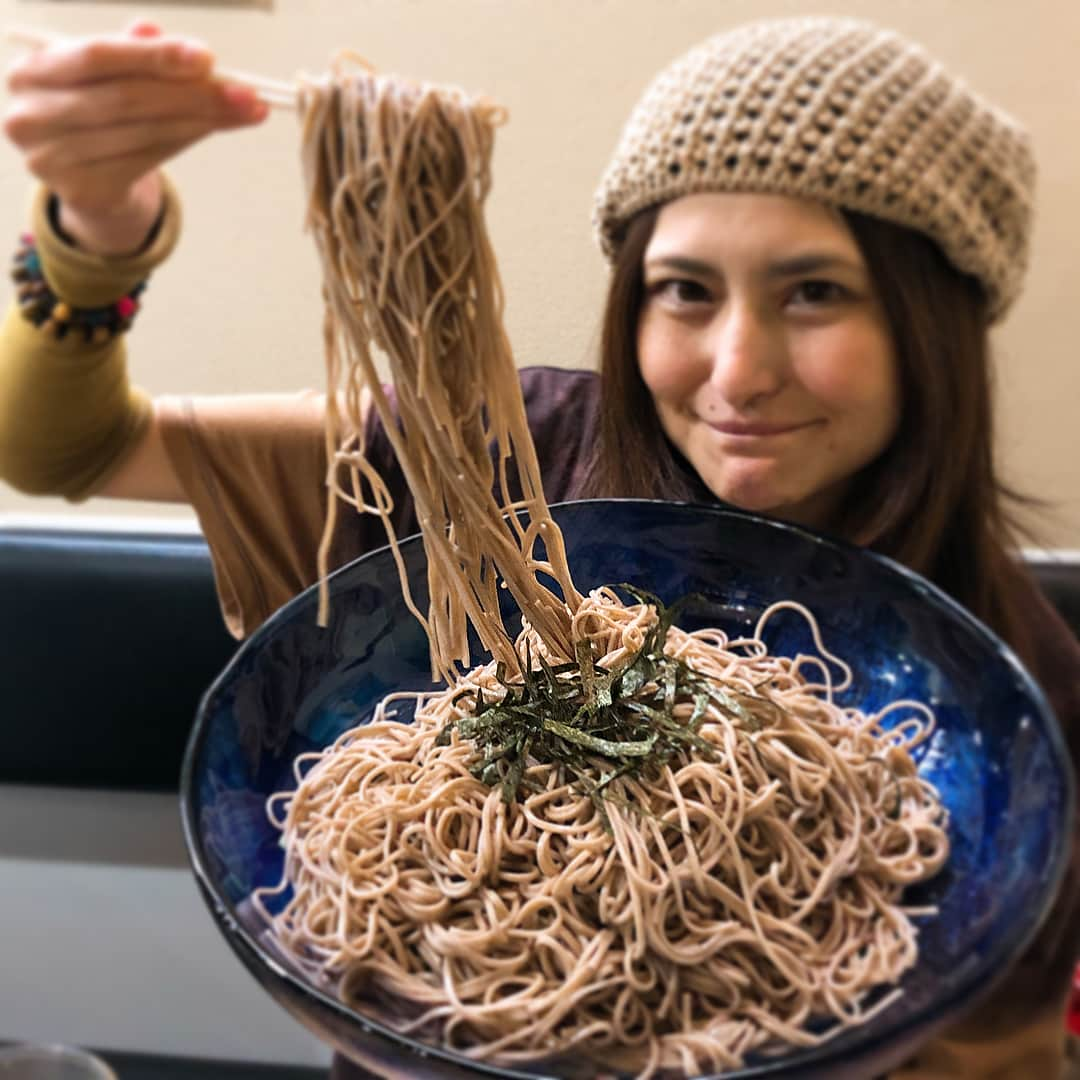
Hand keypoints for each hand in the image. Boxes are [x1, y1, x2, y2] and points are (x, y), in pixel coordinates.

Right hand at [3, 21, 268, 254]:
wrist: (83, 177)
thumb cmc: (97, 112)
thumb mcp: (107, 75)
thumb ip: (133, 53)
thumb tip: (169, 37)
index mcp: (33, 72)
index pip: (97, 56)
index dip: (154, 56)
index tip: (206, 58)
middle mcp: (33, 115)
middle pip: (127, 98)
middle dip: (192, 93)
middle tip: (242, 93)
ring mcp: (53, 159)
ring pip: (143, 132)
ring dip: (201, 120)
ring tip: (241, 111)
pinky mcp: (82, 190)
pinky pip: (147, 161)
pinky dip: (185, 140)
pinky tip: (213, 128)